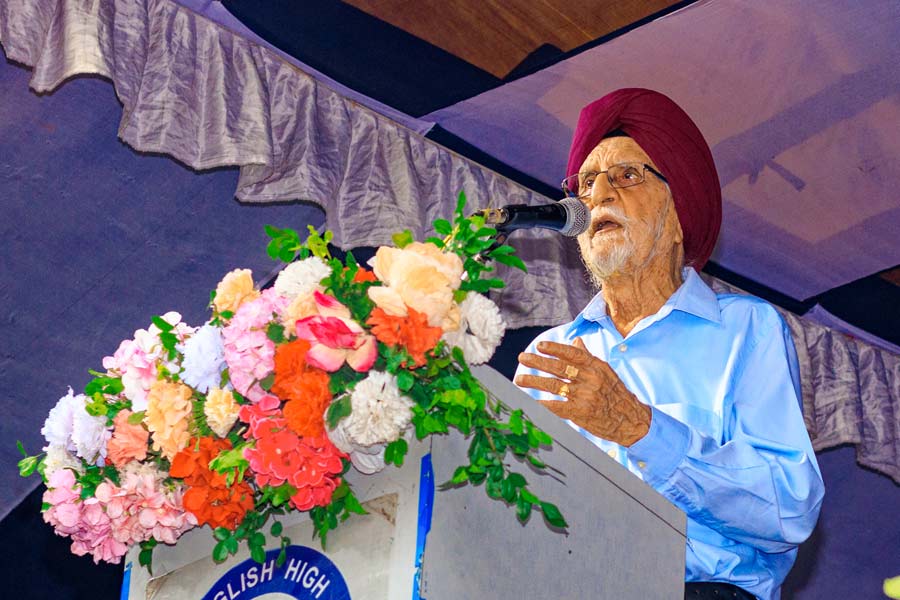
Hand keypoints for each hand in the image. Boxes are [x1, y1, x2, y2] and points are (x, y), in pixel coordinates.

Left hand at [514, 338, 650, 446]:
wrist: (631, 420)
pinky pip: (557, 406)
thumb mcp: (606, 372)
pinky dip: (543, 404)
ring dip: (534, 381)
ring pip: (554, 386)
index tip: (540, 346)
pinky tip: (531, 401)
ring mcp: (585, 396)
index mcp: (596, 367)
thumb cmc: (617, 394)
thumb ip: (588, 357)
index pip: (572, 354)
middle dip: (538, 362)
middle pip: (559, 368)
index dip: (555, 348)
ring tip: (520, 379)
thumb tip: (575, 342)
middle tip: (523, 358)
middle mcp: (590, 379)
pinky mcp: (581, 413)